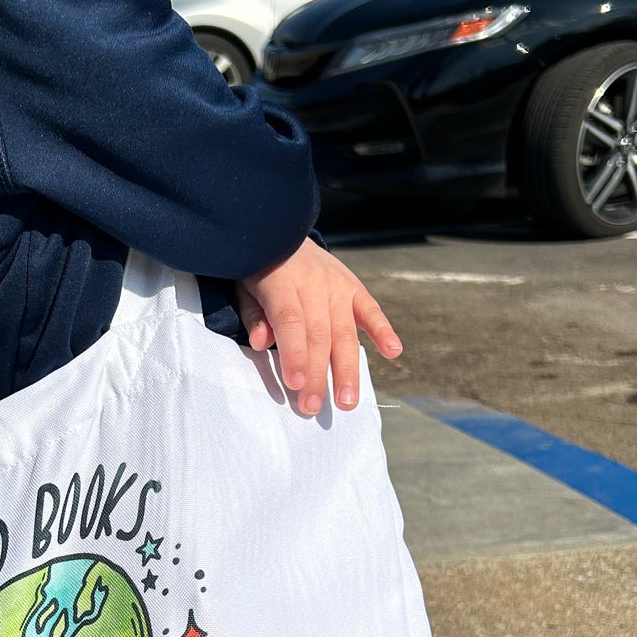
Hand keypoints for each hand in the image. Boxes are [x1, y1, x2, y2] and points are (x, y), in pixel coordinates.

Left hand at [237, 239, 401, 414]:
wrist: (281, 230)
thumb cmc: (259, 268)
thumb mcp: (244, 285)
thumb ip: (254, 314)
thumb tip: (260, 342)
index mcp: (282, 282)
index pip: (291, 321)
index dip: (294, 353)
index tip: (295, 383)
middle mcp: (314, 285)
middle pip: (319, 335)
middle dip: (317, 374)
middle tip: (312, 407)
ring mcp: (337, 286)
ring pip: (344, 332)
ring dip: (347, 369)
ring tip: (347, 401)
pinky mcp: (354, 287)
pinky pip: (371, 310)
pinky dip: (383, 330)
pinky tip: (393, 352)